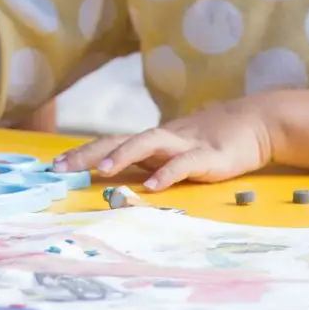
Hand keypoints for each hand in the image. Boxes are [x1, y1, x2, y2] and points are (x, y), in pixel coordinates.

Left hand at [56, 98, 277, 189]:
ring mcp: (184, 144)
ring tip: (101, 173)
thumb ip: (148, 160)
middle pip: (117, 140)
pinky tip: (152, 186)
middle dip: (87, 154)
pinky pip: (183, 164)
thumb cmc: (210, 141)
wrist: (254, 123)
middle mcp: (161, 139)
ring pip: (147, 143)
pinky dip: (166, 173)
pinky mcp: (208, 156)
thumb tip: (115, 174)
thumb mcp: (173, 151)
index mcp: (150, 141)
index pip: (108, 143)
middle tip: (61, 169)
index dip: (81, 153)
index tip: (54, 166)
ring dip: (122, 156)